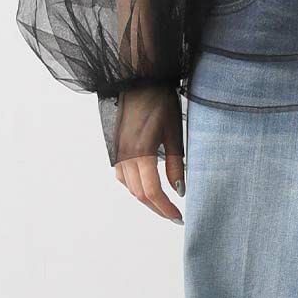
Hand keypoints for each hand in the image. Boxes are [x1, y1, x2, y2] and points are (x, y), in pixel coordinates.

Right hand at [111, 84, 185, 222]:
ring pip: (129, 187)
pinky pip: (122, 176)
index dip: (165, 208)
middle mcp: (125, 155)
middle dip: (157, 208)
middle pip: (139, 194)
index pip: (152, 191)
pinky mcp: (117, 147)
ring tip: (164, 204)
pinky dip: (135, 186)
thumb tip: (180, 190)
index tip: (179, 217)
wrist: (139, 81)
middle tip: (174, 216)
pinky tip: (147, 185)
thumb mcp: (175, 133)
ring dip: (146, 199)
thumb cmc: (160, 102)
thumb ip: (176, 164)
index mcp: (140, 152)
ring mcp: (118, 152)